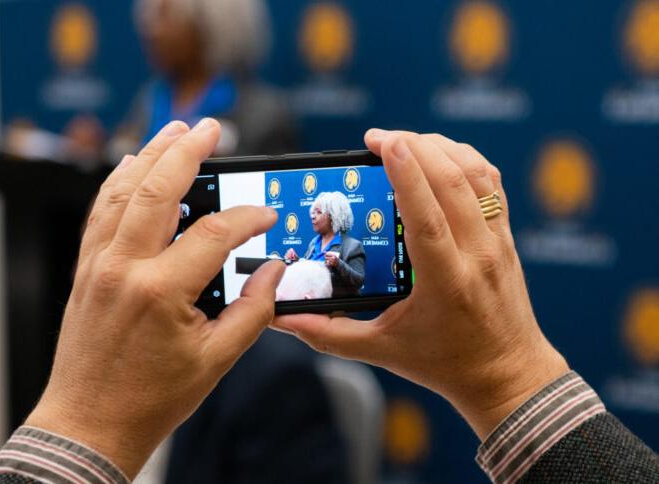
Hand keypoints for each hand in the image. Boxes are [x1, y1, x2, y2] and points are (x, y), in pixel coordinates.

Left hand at [25, 118, 284, 477]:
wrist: (89, 424)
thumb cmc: (151, 399)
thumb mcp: (216, 360)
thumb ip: (253, 311)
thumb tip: (275, 272)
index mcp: (161, 291)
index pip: (215, 233)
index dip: (249, 218)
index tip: (268, 218)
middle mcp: (124, 268)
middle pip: (156, 190)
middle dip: (187, 151)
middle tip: (212, 127)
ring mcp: (99, 265)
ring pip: (121, 192)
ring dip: (149, 155)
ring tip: (174, 129)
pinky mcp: (86, 270)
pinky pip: (100, 212)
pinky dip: (116, 183)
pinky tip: (130, 166)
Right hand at [272, 129, 568, 439]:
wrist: (508, 376)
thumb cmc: (448, 365)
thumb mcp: (383, 351)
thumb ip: (329, 333)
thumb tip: (284, 318)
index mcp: (446, 282)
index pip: (427, 216)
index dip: (405, 173)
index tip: (382, 142)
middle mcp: (478, 254)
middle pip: (452, 182)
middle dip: (414, 146)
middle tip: (378, 138)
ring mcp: (497, 242)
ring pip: (476, 174)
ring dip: (440, 147)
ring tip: (404, 141)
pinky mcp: (506, 236)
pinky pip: (491, 183)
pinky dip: (465, 159)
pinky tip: (439, 155)